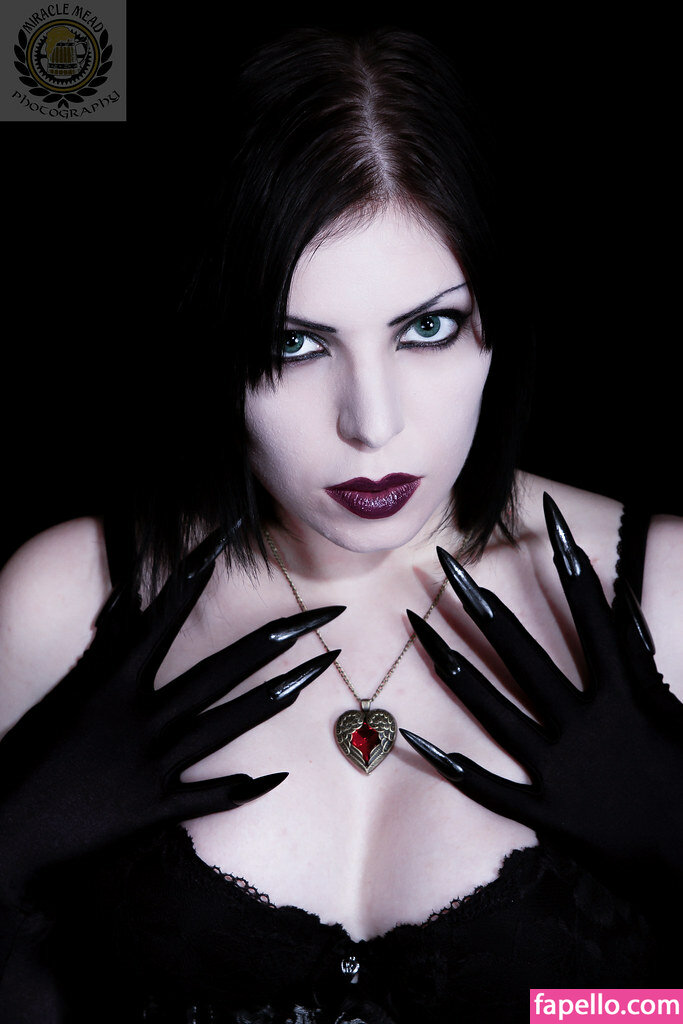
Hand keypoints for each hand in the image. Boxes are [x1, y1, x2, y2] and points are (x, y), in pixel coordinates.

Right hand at [0, 531, 341, 906]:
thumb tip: (131, 601)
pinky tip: (277, 777)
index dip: (195, 576)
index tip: (227, 540)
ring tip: (319, 674)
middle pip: (221, 671)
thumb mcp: (67, 693)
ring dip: (276, 697)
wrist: (7, 835)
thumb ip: (105, 649)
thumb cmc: (29, 755)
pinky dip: (242, 789)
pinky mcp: (154, 808)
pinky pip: (209, 797)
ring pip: (228, 724)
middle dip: (276, 641)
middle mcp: (141, 718)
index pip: (164, 617)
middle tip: (325, 616)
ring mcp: (153, 764)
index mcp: (113, 683)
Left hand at [401, 494, 682, 903]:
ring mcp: (559, 767)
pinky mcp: (547, 811)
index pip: (592, 613)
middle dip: (482, 603)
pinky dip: (452, 765)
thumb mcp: (677, 710)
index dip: (570, 562)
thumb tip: (621, 609)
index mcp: (623, 695)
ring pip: (493, 707)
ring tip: (416, 628)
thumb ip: (646, 660)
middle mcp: (583, 722)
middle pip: (522, 652)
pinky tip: (414, 739)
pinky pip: (490, 787)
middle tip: (444, 563)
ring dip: (452, 664)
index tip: (546, 519)